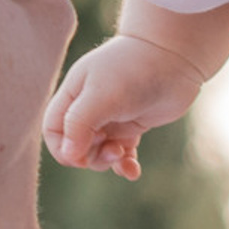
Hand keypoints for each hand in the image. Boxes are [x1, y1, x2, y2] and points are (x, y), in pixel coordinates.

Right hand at [44, 33, 205, 177]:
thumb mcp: (101, 96)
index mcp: (74, 95)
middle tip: (112, 151)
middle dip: (90, 156)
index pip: (54, 130)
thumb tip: (68, 156)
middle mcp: (90, 106)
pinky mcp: (133, 124)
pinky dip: (125, 164)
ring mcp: (111, 116)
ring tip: (123, 154)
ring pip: (99, 151)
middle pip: (76, 145)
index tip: (81, 156)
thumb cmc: (134, 71)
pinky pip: (122, 152)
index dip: (63, 148)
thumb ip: (79, 125)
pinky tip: (133, 172)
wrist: (175, 56)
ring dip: (108, 160)